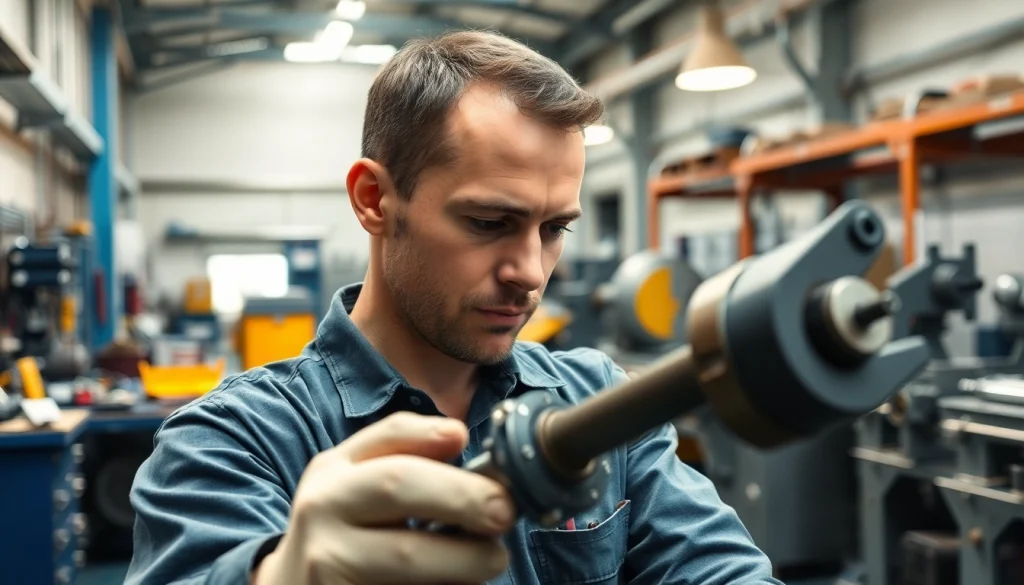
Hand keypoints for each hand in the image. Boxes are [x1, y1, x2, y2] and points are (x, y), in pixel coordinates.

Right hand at [254, 412, 514, 584]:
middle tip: (504, 512)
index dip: (431, 434)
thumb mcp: (357, 485)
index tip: (468, 441)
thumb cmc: (345, 533)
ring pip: (406, 554)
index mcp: (333, 472)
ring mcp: (326, 561)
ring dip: (465, 558)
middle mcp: (322, 510)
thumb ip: (404, 455)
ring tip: (491, 558)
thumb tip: (459, 435)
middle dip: (462, 495)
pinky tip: (458, 583)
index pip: (386, 438)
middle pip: (397, 486)